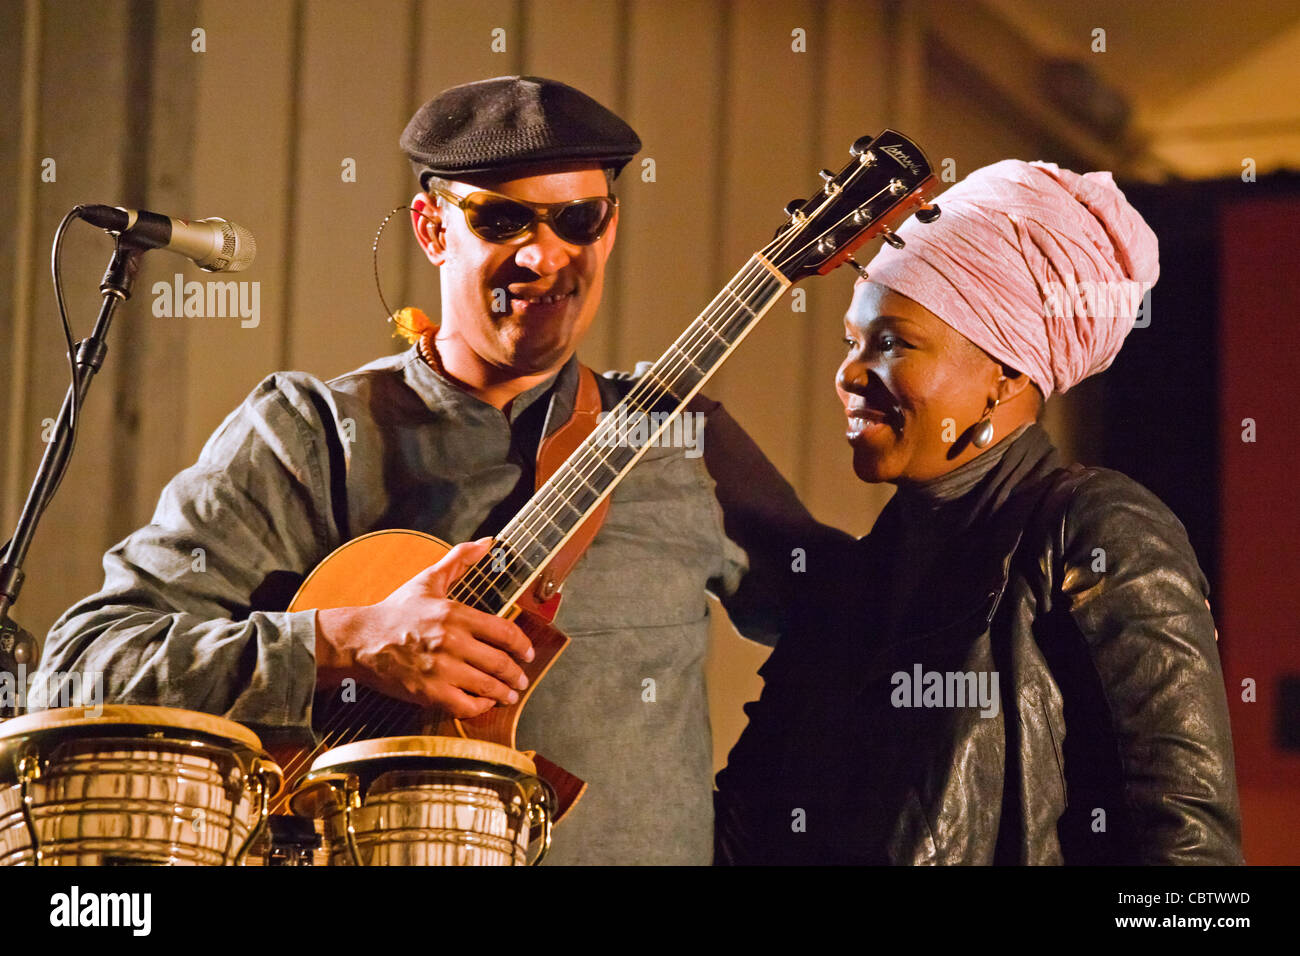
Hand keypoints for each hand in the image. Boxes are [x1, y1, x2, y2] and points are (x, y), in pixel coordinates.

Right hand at [315, 537, 534, 717]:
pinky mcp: (429, 693)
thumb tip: (487, 543)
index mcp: (455, 614)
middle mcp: (451, 642)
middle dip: (516, 675)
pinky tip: (483, 703)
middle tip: (522, 680)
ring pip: (486, 686)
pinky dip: (480, 707)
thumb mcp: (428, 580)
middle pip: (499, 663)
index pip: (503, 632)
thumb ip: (459, 560)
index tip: (528, 654)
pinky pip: (465, 706)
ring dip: (504, 693)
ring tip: (509, 695)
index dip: (522, 645)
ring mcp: (441, 669)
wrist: (360, 640)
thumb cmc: (396, 611)